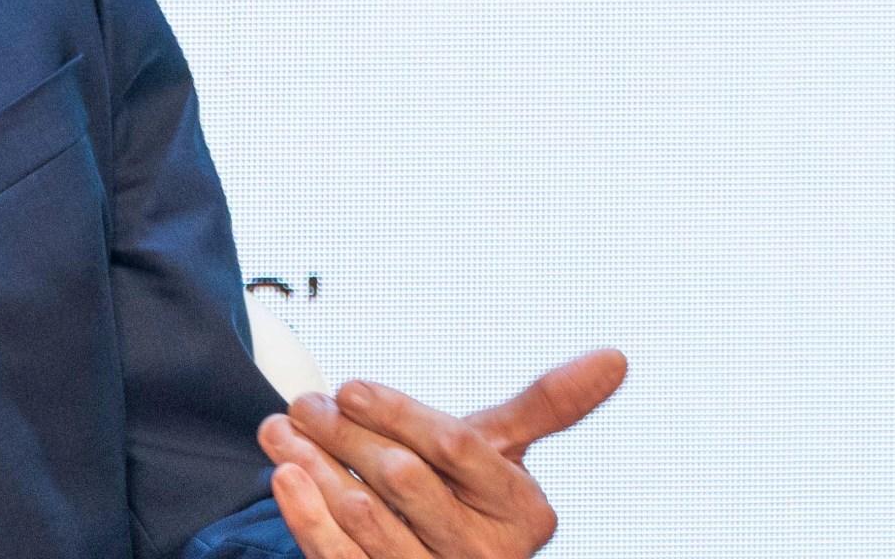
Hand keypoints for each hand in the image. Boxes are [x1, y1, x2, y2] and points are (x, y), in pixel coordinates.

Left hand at [257, 348, 627, 558]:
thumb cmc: (463, 496)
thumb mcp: (501, 452)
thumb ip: (546, 406)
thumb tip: (616, 355)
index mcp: (520, 510)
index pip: (454, 446)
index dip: (398, 413)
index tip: (348, 387)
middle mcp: (484, 552)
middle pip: (403, 477)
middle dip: (344, 434)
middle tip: (303, 402)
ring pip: (365, 517)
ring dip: (313, 466)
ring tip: (278, 427)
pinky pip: (338, 557)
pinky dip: (305, 514)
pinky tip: (282, 476)